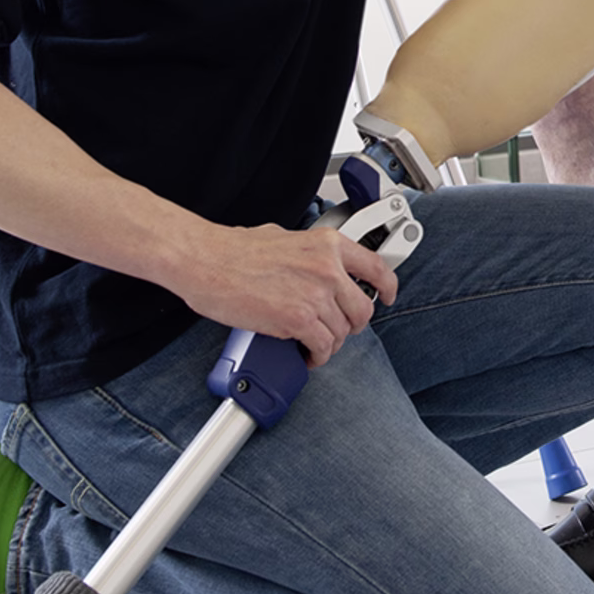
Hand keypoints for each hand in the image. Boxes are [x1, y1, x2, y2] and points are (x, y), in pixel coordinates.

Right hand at [169, 223, 398, 367]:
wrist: (206, 260)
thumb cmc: (235, 250)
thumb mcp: (286, 237)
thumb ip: (311, 253)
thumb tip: (317, 265)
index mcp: (328, 244)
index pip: (377, 268)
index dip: (387, 288)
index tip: (387, 297)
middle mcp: (328, 268)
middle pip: (363, 309)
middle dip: (351, 325)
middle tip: (336, 329)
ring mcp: (315, 294)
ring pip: (342, 332)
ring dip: (329, 343)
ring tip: (312, 343)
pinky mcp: (297, 320)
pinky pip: (322, 347)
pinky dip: (315, 357)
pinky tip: (304, 354)